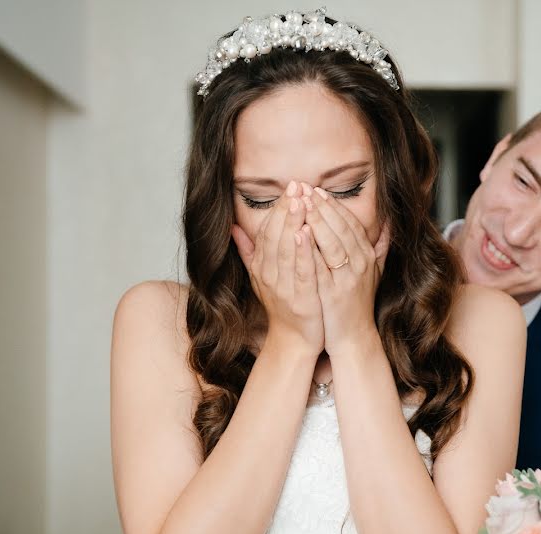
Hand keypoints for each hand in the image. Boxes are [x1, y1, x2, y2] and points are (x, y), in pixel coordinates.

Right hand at [232, 181, 323, 354]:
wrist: (295, 340)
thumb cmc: (283, 306)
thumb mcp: (261, 276)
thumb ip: (248, 251)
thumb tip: (232, 227)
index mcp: (262, 266)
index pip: (267, 231)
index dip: (278, 208)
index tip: (290, 187)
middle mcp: (269, 275)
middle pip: (276, 235)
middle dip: (286, 209)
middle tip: (297, 185)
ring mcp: (283, 287)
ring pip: (286, 250)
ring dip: (293, 224)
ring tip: (301, 201)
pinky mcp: (301, 299)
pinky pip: (301, 272)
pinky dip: (303, 252)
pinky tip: (307, 234)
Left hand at [301, 184, 389, 356]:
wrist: (353, 336)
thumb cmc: (357, 303)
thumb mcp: (374, 272)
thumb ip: (380, 247)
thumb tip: (390, 222)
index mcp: (367, 256)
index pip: (350, 223)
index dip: (333, 206)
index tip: (316, 191)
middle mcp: (360, 264)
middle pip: (341, 227)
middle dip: (321, 206)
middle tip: (303, 189)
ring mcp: (347, 278)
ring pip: (332, 242)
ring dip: (317, 220)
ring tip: (300, 203)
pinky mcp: (333, 292)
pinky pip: (320, 265)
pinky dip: (310, 248)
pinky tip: (298, 233)